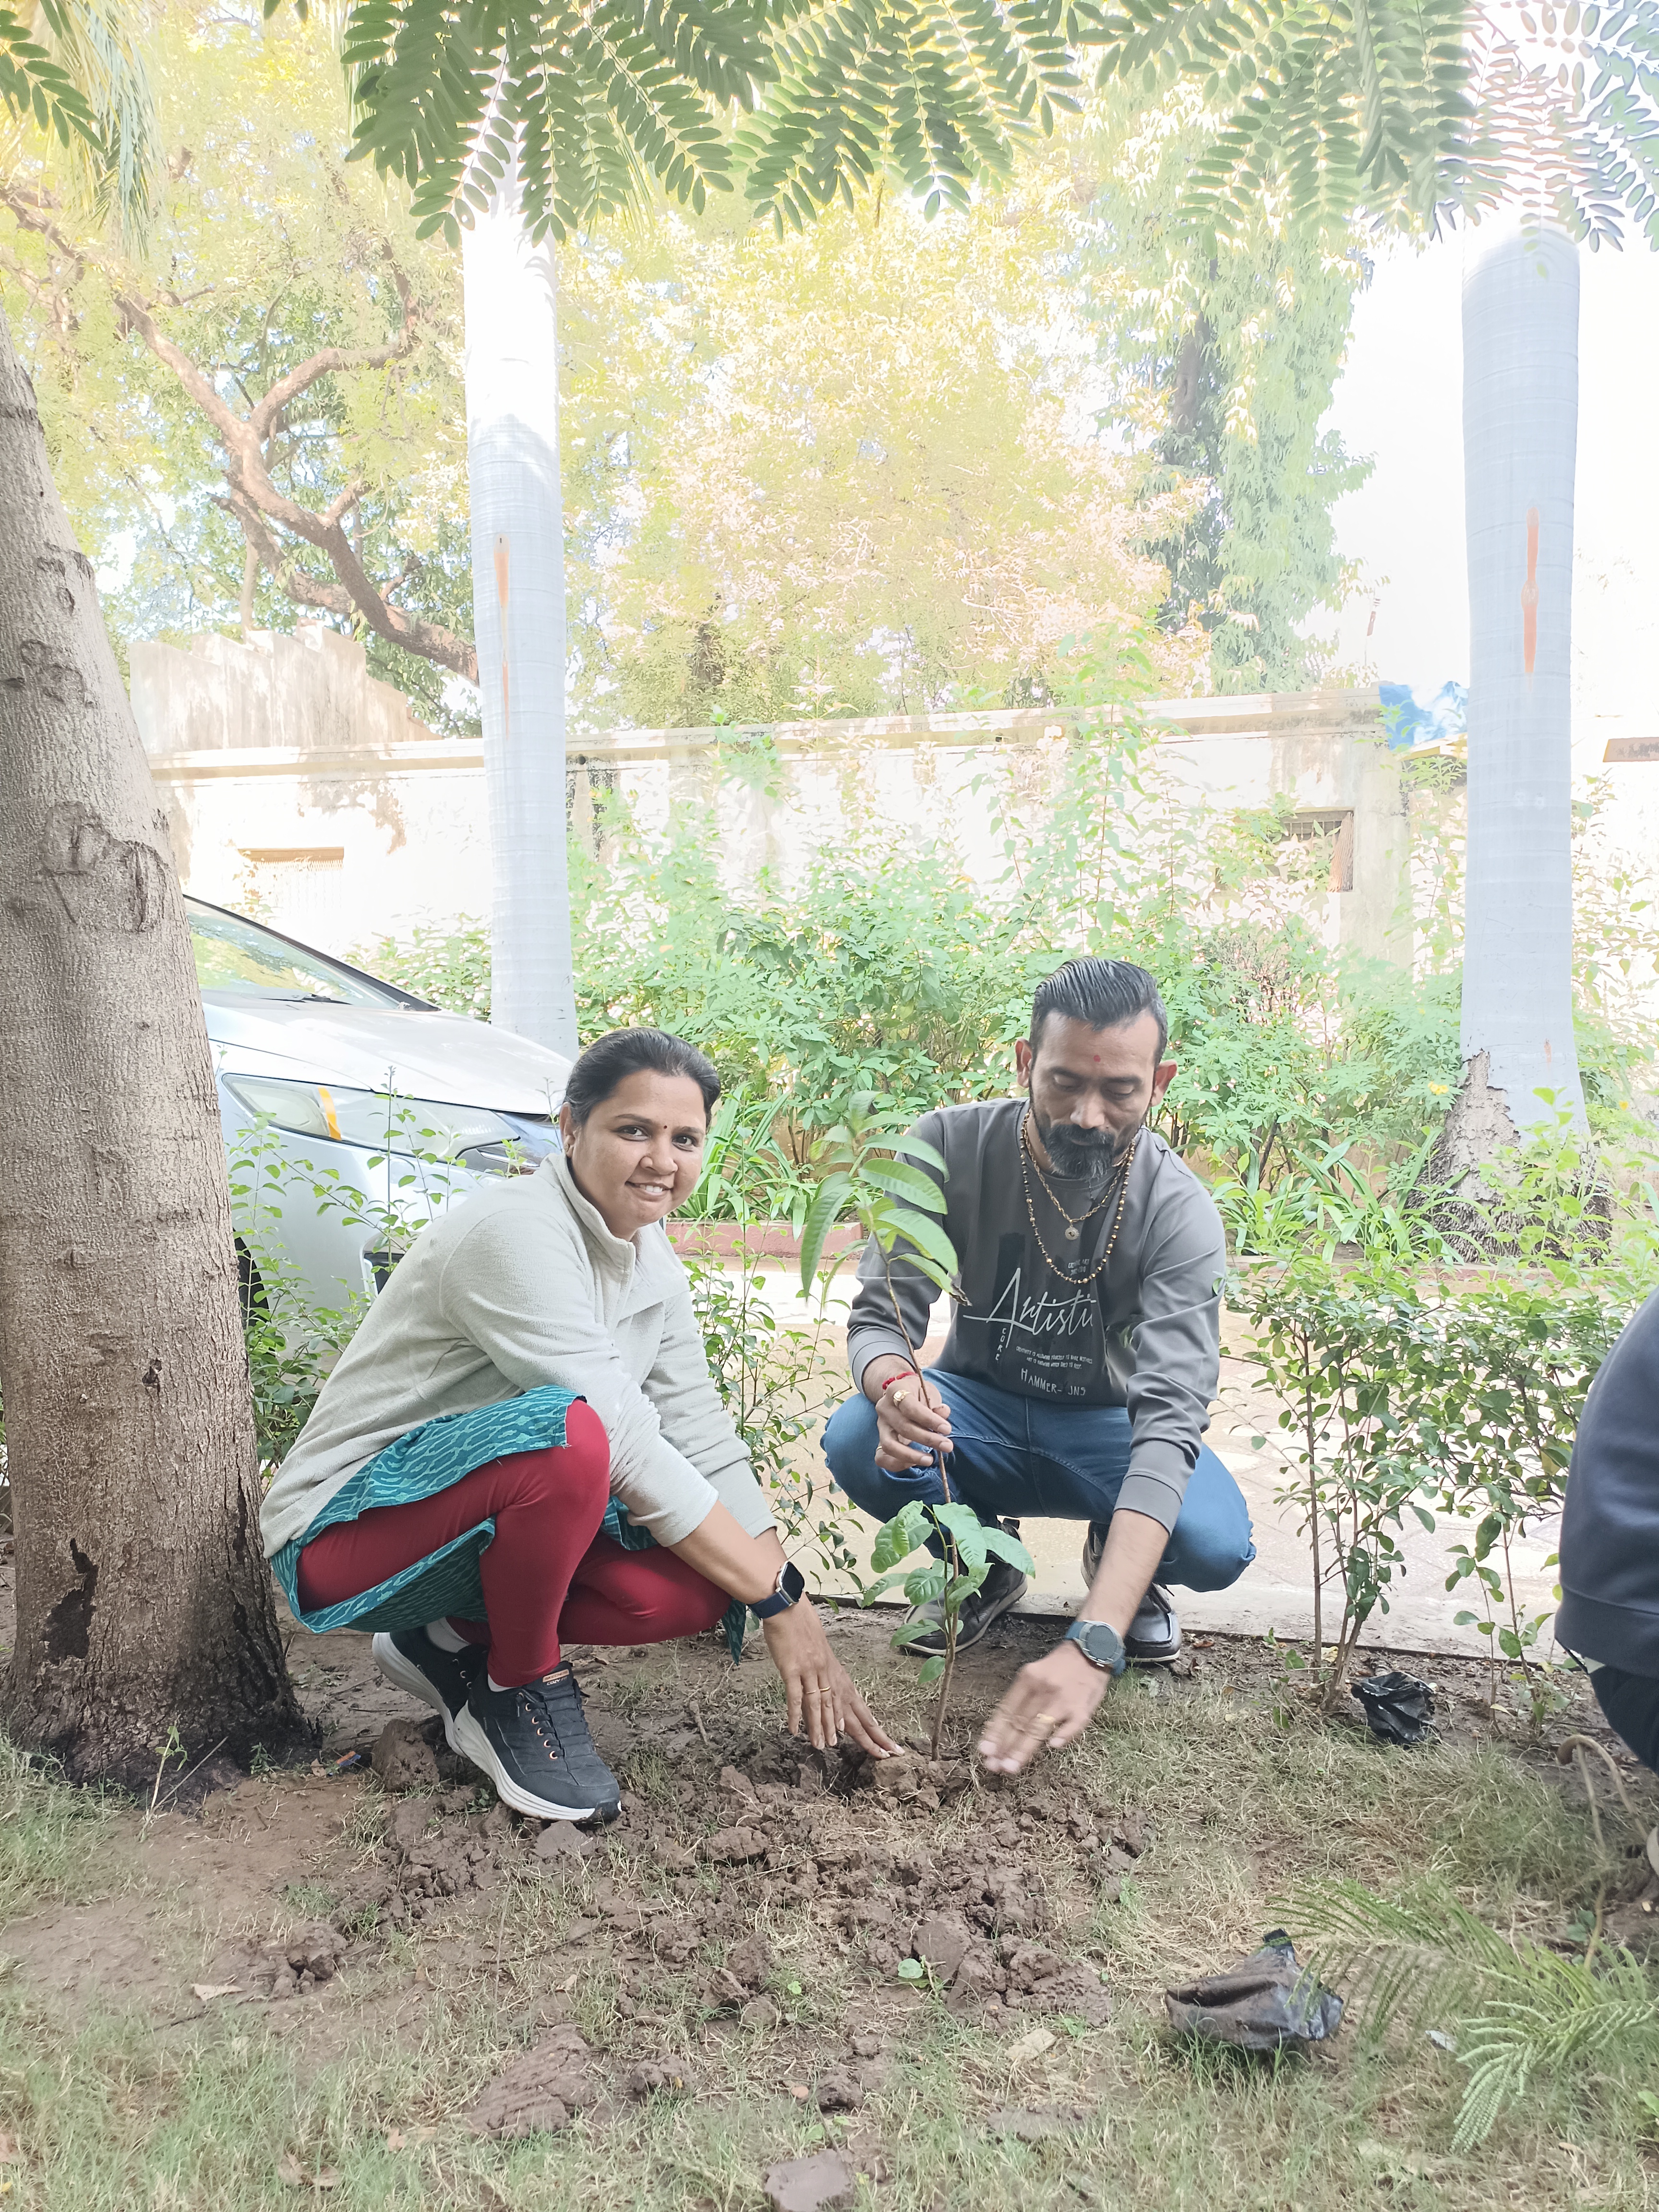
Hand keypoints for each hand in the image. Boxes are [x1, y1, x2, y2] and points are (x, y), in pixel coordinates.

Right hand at [761, 1602, 899, 1757]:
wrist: (788, 1606)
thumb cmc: (803, 1628)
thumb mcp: (820, 1655)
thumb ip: (826, 1677)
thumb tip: (830, 1701)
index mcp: (838, 1674)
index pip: (860, 1707)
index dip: (874, 1729)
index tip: (888, 1748)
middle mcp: (829, 1674)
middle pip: (848, 1711)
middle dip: (864, 1736)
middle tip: (880, 1756)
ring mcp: (812, 1671)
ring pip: (821, 1705)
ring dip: (823, 1727)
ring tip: (823, 1746)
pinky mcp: (793, 1669)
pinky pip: (796, 1696)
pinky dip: (796, 1714)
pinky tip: (795, 1730)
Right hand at [872, 1369, 953, 1473]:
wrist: (901, 1394)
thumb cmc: (918, 1393)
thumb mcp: (929, 1392)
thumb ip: (936, 1405)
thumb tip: (943, 1413)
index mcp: (896, 1391)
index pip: (910, 1408)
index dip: (929, 1420)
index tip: (947, 1429)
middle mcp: (884, 1408)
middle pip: (903, 1427)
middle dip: (927, 1439)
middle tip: (947, 1446)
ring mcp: (880, 1426)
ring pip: (889, 1445)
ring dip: (911, 1456)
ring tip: (929, 1460)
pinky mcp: (880, 1440)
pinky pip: (881, 1458)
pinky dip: (897, 1464)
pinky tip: (915, 1463)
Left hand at [977, 1641, 1110, 1774]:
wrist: (1092, 1647)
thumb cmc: (1059, 1667)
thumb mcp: (1034, 1674)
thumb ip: (1021, 1699)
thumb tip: (1002, 1729)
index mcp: (1028, 1679)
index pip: (1007, 1710)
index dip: (995, 1733)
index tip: (984, 1751)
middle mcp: (1043, 1688)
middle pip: (1020, 1722)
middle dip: (1005, 1747)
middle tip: (994, 1767)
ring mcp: (1063, 1699)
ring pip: (1039, 1727)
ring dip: (1024, 1749)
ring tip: (1011, 1767)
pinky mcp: (1083, 1707)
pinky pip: (1073, 1724)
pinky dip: (1063, 1735)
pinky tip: (1053, 1747)